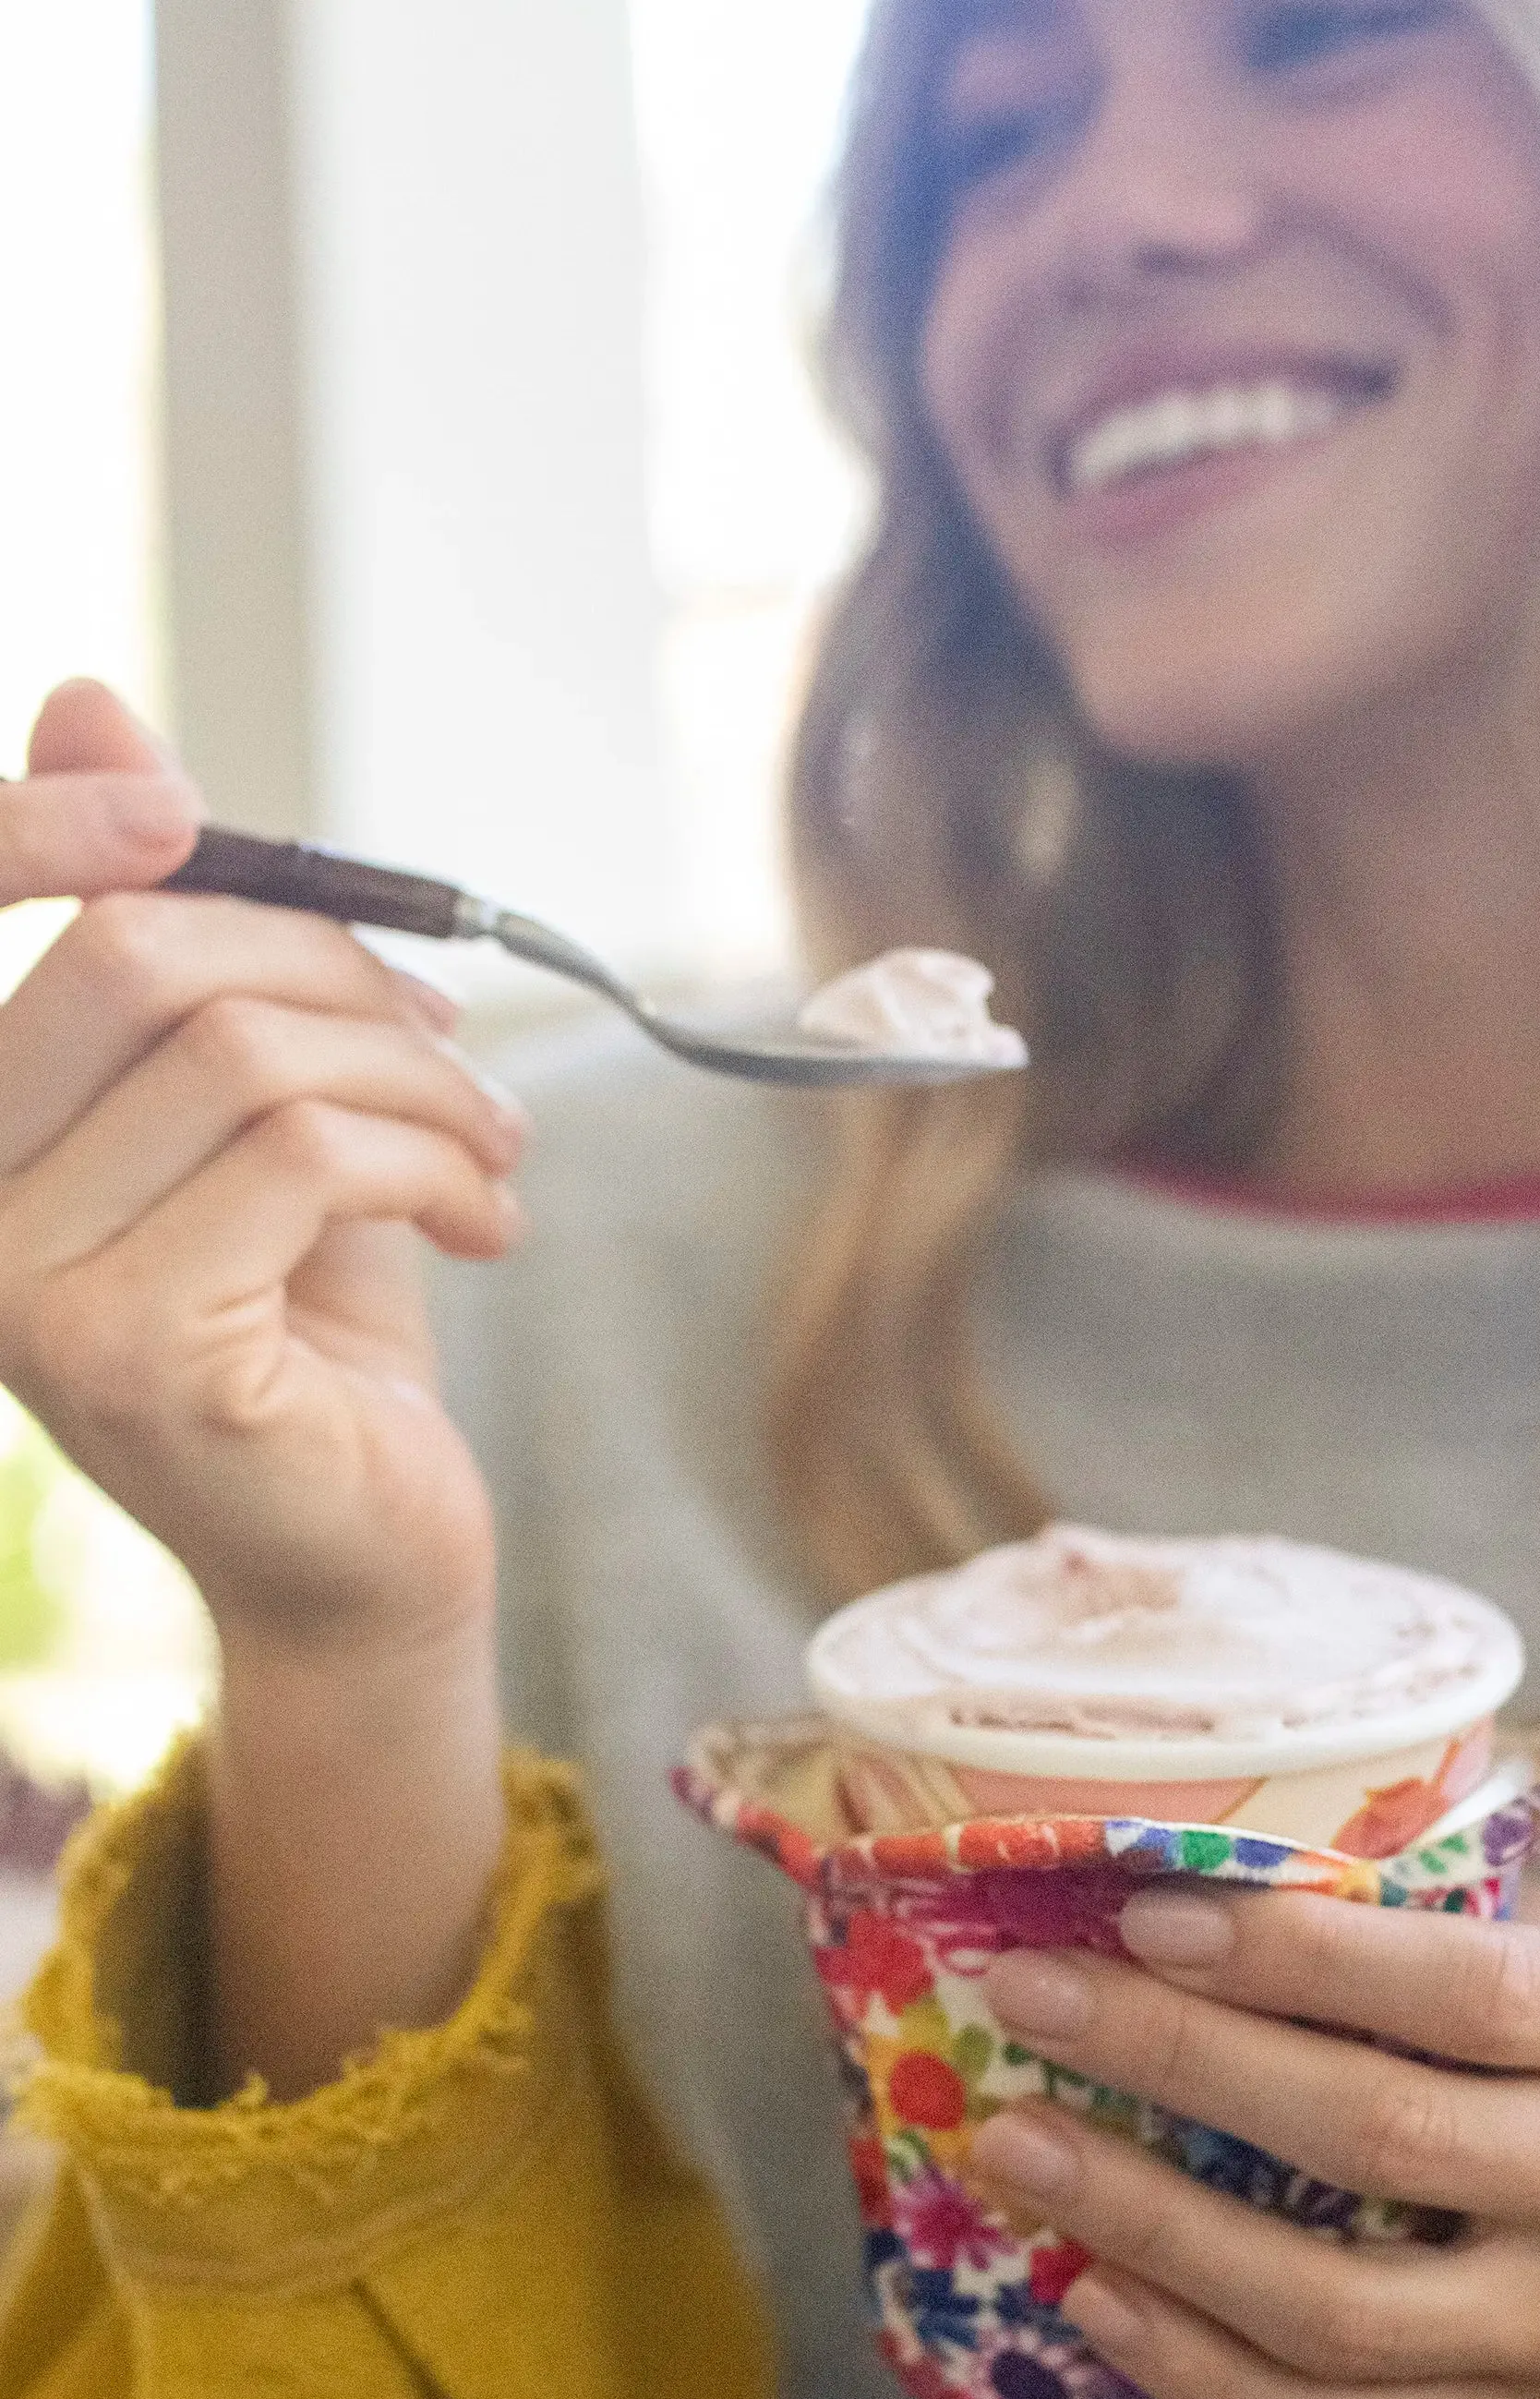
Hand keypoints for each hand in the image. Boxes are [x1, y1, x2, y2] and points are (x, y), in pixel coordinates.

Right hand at [0, 680, 528, 2092]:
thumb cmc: (314, 1322)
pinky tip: (490, 1222)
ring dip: (420, 1083)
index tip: (191, 813)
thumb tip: (88, 705)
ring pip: (249, 1055)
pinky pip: (307, 1155)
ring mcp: (25, 1291)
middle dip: (336, 970)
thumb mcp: (255, 1108)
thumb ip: (179, 934)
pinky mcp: (133, 1350)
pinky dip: (436, 1161)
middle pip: (139, 958)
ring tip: (494, 1151)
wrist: (368, 1552)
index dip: (58, 823)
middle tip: (452, 1049)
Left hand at [971, 1879, 1539, 2398]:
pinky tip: (1092, 2296)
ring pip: (1335, 2310)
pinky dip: (1199, 2370)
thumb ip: (1444, 1916)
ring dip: (1151, 2229)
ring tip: (1019, 2147)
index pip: (1462, 1993)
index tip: (1145, 1912)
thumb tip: (1220, 1854)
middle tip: (1031, 1996)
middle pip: (1376, 2135)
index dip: (1295, 1956)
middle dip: (1179, 2060)